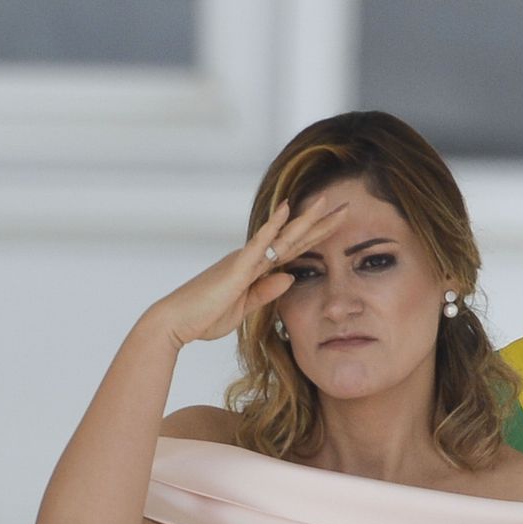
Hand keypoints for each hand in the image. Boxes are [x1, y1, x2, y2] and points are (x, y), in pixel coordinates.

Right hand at [149, 197, 346, 347]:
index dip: (317, 237)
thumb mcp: (244, 307)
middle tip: (346, 208)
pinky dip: (274, 226)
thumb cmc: (205, 317)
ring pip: (282, 236)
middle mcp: (251, 258)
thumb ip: (267, 292)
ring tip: (327, 202)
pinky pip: (259, 243)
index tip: (338, 225)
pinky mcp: (236, 266)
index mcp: (254, 269)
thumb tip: (292, 278)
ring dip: (306, 219)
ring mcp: (244, 259)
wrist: (176, 322)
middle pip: (294, 238)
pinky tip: (288, 208)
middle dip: (321, 223)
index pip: (293, 250)